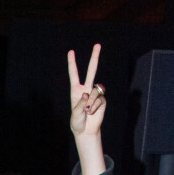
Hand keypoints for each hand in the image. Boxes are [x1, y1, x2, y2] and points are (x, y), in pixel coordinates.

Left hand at [67, 44, 106, 174]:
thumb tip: (86, 95)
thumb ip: (80, 104)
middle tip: (98, 44)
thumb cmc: (77, 122)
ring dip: (91, 101)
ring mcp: (95, 94)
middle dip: (94, 57)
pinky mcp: (102, 100)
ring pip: (96, 90)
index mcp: (76, 91)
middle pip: (91, 71)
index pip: (74, 74)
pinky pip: (100, 99)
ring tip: (87, 111)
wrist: (86, 130)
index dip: (72, 63)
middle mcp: (86, 89)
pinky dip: (95, 106)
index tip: (71, 51)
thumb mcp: (75, 114)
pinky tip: (92, 112)